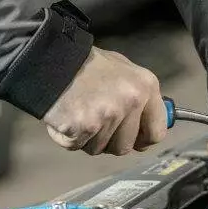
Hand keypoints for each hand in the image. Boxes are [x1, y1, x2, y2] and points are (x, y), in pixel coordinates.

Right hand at [42, 47, 167, 154]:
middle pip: (125, 147)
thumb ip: (140, 100)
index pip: (156, 133)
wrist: (51, 59)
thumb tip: (148, 131)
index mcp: (146, 87)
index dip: (142, 140)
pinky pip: (78, 146)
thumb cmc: (86, 66)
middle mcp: (131, 101)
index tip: (133, 139)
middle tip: (95, 120)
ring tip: (79, 114)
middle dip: (109, 141)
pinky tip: (66, 118)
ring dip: (88, 139)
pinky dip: (69, 138)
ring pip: (101, 149)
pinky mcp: (85, 126)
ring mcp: (108, 115)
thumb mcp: (123, 71)